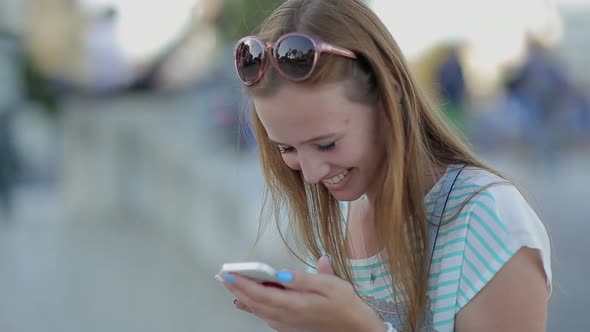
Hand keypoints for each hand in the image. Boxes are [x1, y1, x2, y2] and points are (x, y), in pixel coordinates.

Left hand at [222, 255, 384, 331]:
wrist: (357, 330)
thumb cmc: (346, 306)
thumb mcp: (329, 285)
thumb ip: (302, 278)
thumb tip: (280, 272)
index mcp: (294, 305)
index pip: (260, 292)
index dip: (242, 283)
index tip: (229, 273)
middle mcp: (287, 317)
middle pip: (254, 302)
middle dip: (236, 289)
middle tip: (222, 276)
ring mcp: (288, 324)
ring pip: (258, 311)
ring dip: (242, 298)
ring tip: (231, 286)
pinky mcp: (291, 326)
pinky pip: (266, 317)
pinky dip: (254, 307)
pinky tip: (248, 303)